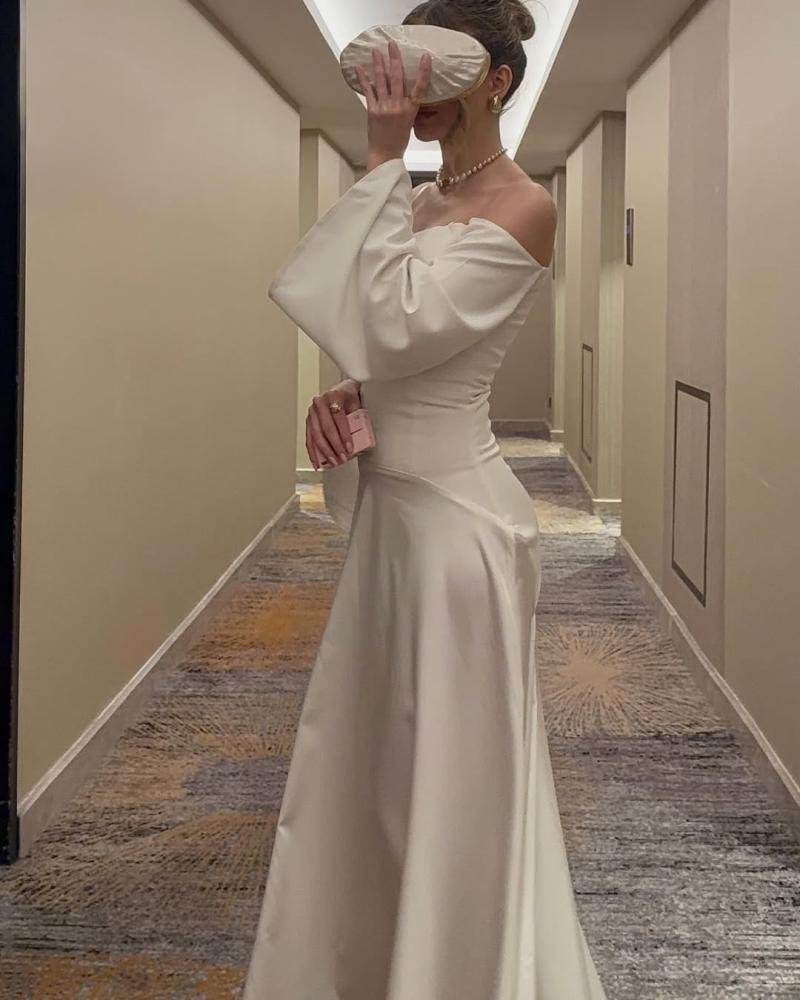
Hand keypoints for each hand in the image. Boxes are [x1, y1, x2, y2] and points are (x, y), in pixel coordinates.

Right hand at [306, 379, 361, 469]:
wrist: (341, 389)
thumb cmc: (349, 397)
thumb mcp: (356, 405)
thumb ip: (357, 420)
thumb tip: (360, 442)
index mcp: (333, 396)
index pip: (338, 419)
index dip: (344, 435)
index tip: (349, 448)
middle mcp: (320, 403)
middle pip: (326, 428)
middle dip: (334, 446)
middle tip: (341, 458)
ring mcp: (312, 412)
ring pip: (316, 435)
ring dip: (324, 452)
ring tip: (332, 462)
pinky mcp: (308, 420)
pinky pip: (309, 438)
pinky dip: (313, 451)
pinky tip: (316, 461)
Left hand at [354, 40, 430, 170]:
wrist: (385, 155)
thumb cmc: (399, 140)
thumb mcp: (410, 122)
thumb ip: (408, 105)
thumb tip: (405, 89)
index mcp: (411, 110)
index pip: (420, 87)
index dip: (424, 71)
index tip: (425, 57)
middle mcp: (398, 106)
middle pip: (397, 77)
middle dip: (394, 59)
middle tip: (392, 44)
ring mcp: (384, 107)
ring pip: (382, 80)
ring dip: (378, 64)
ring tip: (375, 50)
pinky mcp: (372, 111)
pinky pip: (368, 91)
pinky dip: (363, 79)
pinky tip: (359, 68)